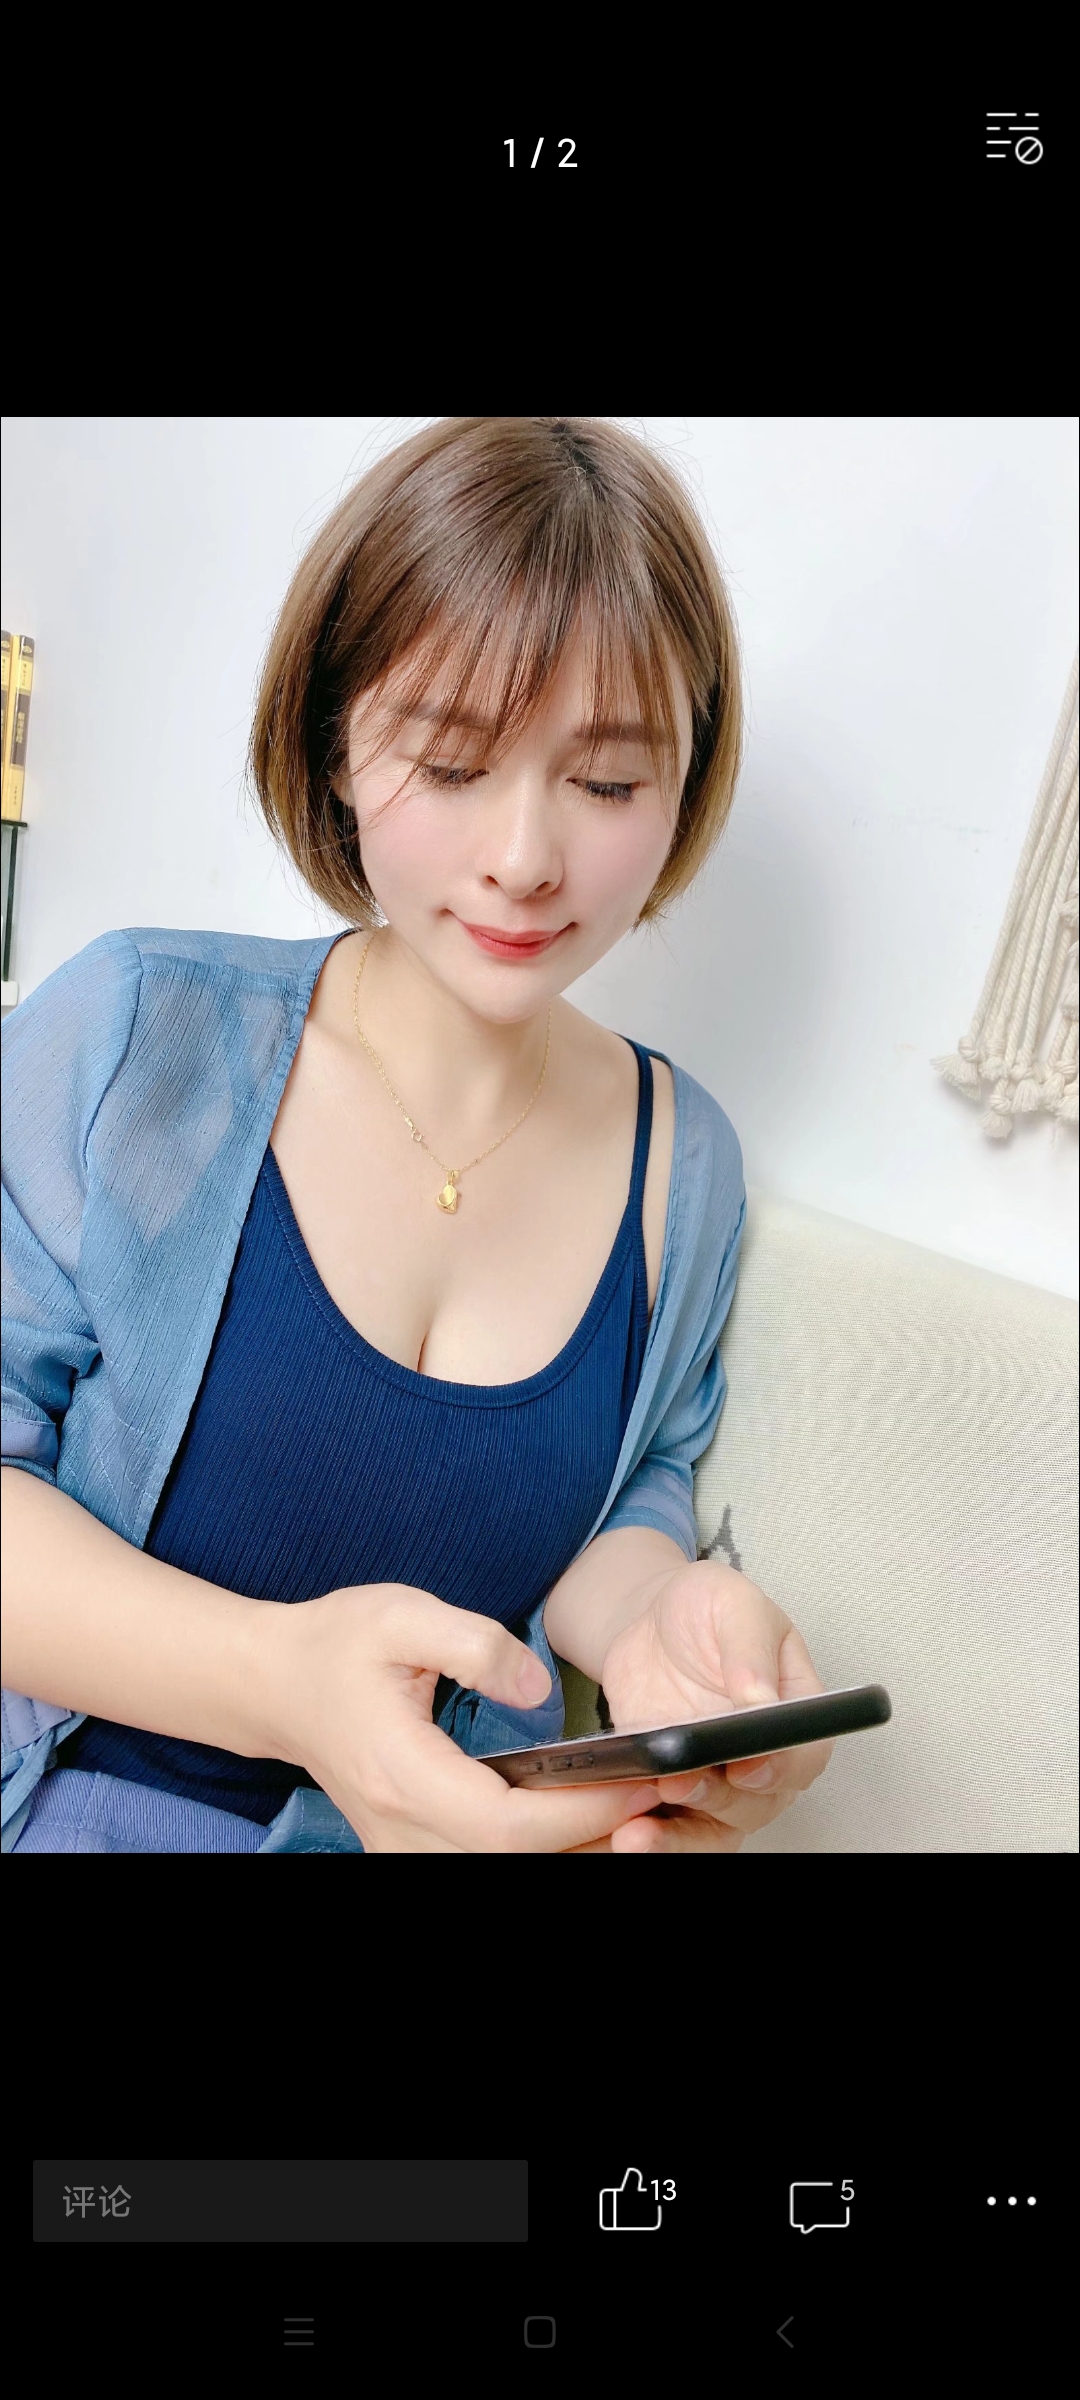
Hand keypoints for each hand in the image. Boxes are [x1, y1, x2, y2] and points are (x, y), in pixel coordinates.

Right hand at [274, 1581, 662, 1851]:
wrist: (276, 1683)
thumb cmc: (337, 1643)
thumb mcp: (402, 1614)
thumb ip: (476, 1644)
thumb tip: (538, 1688)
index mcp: (401, 1774)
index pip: (506, 1826)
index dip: (580, 1814)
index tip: (638, 1779)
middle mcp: (399, 1829)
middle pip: (515, 1864)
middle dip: (592, 1836)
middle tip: (654, 1791)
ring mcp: (401, 1848)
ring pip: (500, 1872)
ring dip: (568, 1847)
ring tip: (624, 1802)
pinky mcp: (410, 1848)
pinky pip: (483, 1863)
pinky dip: (537, 1849)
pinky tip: (575, 1816)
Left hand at [565, 1561, 832, 1852]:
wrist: (651, 1622)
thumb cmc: (704, 1608)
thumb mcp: (732, 1605)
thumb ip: (750, 1651)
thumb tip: (762, 1701)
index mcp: (793, 1710)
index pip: (803, 1756)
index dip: (781, 1769)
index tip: (746, 1768)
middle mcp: (762, 1755)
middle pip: (758, 1803)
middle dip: (718, 1802)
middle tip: (677, 1785)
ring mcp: (717, 1777)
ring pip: (713, 1827)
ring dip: (678, 1838)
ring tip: (638, 1832)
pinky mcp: (672, 1786)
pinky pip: (668, 1825)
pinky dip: (649, 1835)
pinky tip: (619, 1830)